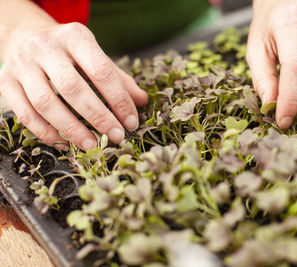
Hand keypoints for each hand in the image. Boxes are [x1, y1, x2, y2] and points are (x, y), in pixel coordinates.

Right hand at [0, 22, 147, 150]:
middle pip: (72, 88)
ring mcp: (22, 65)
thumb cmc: (70, 52)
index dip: (118, 100)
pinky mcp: (6, 82)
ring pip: (45, 103)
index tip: (131, 122)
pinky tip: (64, 143)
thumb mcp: (95, 56)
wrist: (25, 35)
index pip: (101, 71)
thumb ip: (119, 79)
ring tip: (91, 145)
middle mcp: (46, 48)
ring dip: (71, 129)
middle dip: (98, 117)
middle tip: (115, 136)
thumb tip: (143, 101)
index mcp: (75, 37)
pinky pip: (25, 114)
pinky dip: (45, 133)